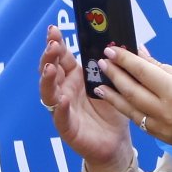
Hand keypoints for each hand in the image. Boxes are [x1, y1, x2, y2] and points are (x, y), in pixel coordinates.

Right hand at [40, 25, 132, 171]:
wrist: (115, 142)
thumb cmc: (112, 112)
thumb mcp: (114, 85)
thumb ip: (115, 67)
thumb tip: (123, 43)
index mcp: (75, 78)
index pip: (62, 57)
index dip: (56, 44)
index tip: (54, 30)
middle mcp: (65, 90)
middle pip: (51, 70)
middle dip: (49, 56)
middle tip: (52, 44)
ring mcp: (62, 108)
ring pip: (49, 91)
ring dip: (48, 78)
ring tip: (51, 68)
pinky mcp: (67, 126)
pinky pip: (60, 116)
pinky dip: (59, 108)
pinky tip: (62, 99)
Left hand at [95, 46, 171, 152]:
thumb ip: (162, 67)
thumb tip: (140, 53)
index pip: (143, 72)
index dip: (125, 59)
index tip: (110, 49)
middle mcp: (166, 110)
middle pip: (132, 90)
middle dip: (115, 74)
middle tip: (102, 62)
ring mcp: (162, 126)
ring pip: (130, 108)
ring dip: (113, 95)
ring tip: (100, 84)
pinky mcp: (161, 136)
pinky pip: (139, 120)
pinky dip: (127, 108)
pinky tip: (118, 100)